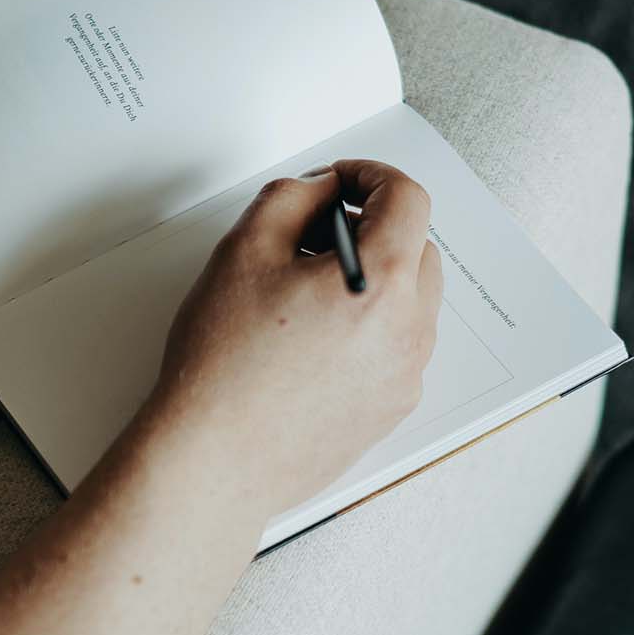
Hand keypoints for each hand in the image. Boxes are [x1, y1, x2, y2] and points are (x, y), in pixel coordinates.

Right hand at [142, 159, 441, 518]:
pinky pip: (396, 347)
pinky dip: (368, 327)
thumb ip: (291, 198)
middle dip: (371, 228)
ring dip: (372, 279)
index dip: (369, 174)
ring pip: (409, 300)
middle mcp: (409, 331)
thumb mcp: (243, 250)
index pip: (407, 198)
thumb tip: (321, 191)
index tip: (339, 182)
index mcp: (382, 283)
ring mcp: (405, 376)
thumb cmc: (223, 367)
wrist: (216, 459)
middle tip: (310, 238)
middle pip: (417, 247)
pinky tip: (310, 340)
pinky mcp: (390, 409)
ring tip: (304, 294)